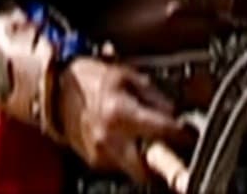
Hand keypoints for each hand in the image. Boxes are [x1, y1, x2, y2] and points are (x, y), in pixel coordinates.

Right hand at [56, 56, 189, 185]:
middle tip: (176, 153)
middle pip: (149, 170)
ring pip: (136, 171)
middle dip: (166, 165)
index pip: (164, 131)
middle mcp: (111, 139)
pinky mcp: (95, 162)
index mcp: (121, 114)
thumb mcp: (127, 76)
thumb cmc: (90, 80)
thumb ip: (154, 95)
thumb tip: (176, 111)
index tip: (192, 133)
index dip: (185, 134)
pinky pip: (121, 165)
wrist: (54, 93)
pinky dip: (130, 156)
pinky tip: (129, 141)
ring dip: (147, 160)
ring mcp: (101, 154)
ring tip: (151, 143)